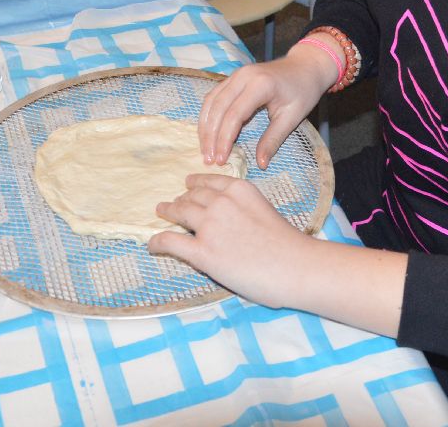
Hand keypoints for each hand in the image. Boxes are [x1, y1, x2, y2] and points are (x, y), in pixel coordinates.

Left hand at [148, 175, 314, 308]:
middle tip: (173, 203)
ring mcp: (209, 226)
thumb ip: (241, 208)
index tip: (189, 185)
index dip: (196, 184)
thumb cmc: (287, 244)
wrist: (295, 266)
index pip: (209, 182)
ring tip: (161, 212)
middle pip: (192, 196)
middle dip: (181, 199)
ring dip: (168, 212)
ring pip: (178, 213)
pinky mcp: (201, 252)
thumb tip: (226, 219)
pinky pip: (170, 242)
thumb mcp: (262, 210)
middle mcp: (220, 202)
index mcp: (238, 189)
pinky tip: (152, 244)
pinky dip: (158, 242)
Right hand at [199, 45, 339, 169]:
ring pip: (211, 101)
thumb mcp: (292, 118)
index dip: (224, 139)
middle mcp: (243, 76)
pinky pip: (214, 96)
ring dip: (205, 127)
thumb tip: (261, 164)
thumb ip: (273, 140)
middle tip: (208, 159)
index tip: (221, 160)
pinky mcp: (233, 77)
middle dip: (210, 136)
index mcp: (260, 85)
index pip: (234, 114)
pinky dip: (208, 115)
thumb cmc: (303, 91)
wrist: (306, 66)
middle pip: (218, 108)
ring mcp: (236, 74)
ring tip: (205, 151)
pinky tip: (207, 133)